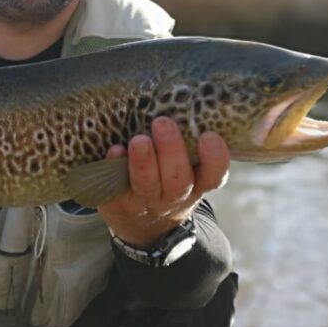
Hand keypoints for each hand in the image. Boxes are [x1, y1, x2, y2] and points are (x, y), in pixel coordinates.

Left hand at [97, 116, 230, 248]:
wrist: (143, 226)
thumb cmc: (167, 183)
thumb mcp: (186, 172)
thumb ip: (187, 146)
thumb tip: (180, 99)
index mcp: (196, 185)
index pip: (214, 175)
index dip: (214, 158)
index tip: (209, 136)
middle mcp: (173, 197)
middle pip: (178, 179)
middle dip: (171, 150)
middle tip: (163, 122)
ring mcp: (145, 202)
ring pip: (147, 184)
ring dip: (144, 161)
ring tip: (139, 140)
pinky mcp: (118, 204)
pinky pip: (116, 189)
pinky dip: (114, 168)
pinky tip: (114, 151)